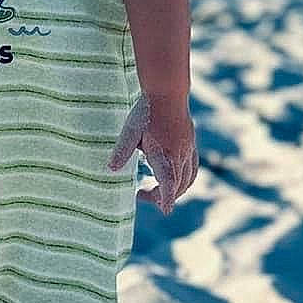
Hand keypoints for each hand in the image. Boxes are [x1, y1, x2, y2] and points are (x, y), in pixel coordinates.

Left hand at [107, 91, 198, 213]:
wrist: (167, 91)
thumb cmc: (146, 111)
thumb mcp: (130, 132)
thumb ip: (122, 151)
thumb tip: (110, 170)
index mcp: (165, 154)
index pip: (168, 183)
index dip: (167, 198)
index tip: (164, 210)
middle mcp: (180, 155)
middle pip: (178, 185)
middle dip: (164, 196)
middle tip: (143, 195)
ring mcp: (187, 149)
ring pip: (188, 178)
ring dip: (176, 189)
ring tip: (158, 189)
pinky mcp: (190, 142)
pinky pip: (192, 167)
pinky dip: (183, 177)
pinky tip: (170, 172)